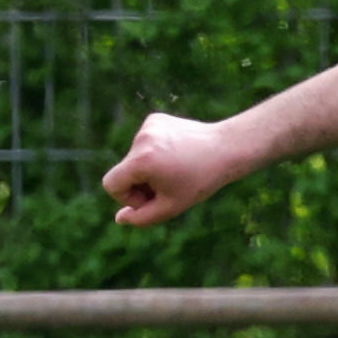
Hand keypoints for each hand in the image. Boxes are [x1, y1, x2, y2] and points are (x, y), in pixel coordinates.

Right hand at [99, 112, 248, 226]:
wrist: (226, 148)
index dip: (127, 198)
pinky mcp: (155, 118)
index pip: (111, 184)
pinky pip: (144, 143)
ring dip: (148, 168)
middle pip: (123, 171)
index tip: (150, 198)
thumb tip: (120, 218)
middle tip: (167, 187)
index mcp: (142, 160)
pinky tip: (175, 154)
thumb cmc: (200, 181)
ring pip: (134, 158)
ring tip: (175, 169)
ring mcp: (147, 126)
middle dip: (139, 184)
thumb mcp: (170, 207)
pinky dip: (155, 152)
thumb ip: (142, 218)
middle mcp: (141, 139)